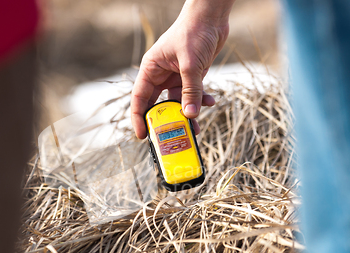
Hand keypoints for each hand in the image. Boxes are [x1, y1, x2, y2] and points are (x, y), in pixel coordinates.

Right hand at [131, 1, 232, 138]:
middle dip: (165, 121)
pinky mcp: (191, 76)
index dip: (139, 118)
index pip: (139, 98)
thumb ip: (191, 91)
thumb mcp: (191, 64)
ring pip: (178, 102)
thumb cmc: (194, 32)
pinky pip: (193, 95)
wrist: (211, 17)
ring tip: (195, 130)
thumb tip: (190, 116)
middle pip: (157, 104)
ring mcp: (176, 76)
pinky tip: (211, 102)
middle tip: (169, 138)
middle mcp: (161, 74)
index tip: (142, 135)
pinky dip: (201, 101)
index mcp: (151, 69)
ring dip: (187, 115)